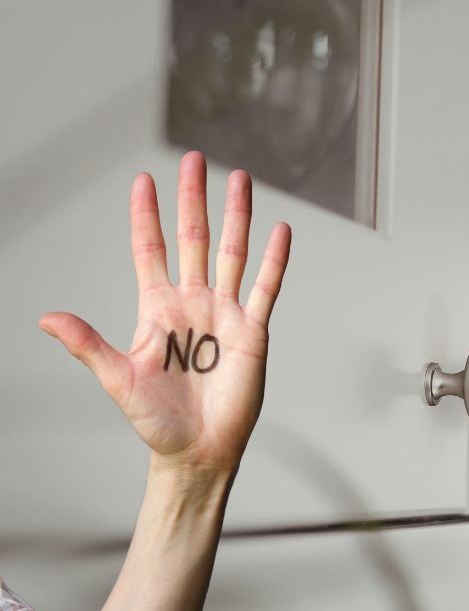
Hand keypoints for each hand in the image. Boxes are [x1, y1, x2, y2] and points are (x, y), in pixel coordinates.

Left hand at [39, 152, 290, 480]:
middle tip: (195, 159)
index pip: (150, 250)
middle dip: (193, 198)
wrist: (198, 450)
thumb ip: (87, 344)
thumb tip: (46, 317)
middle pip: (193, 238)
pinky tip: (281, 231)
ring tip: (239, 179)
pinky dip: (274, 260)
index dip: (146, 215)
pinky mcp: (253, 332)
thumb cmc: (156, 421)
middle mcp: (192, 303)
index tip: (143, 180)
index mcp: (157, 309)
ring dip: (236, 216)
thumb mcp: (117, 379)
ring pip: (233, 253)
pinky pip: (266, 288)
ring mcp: (225, 314)